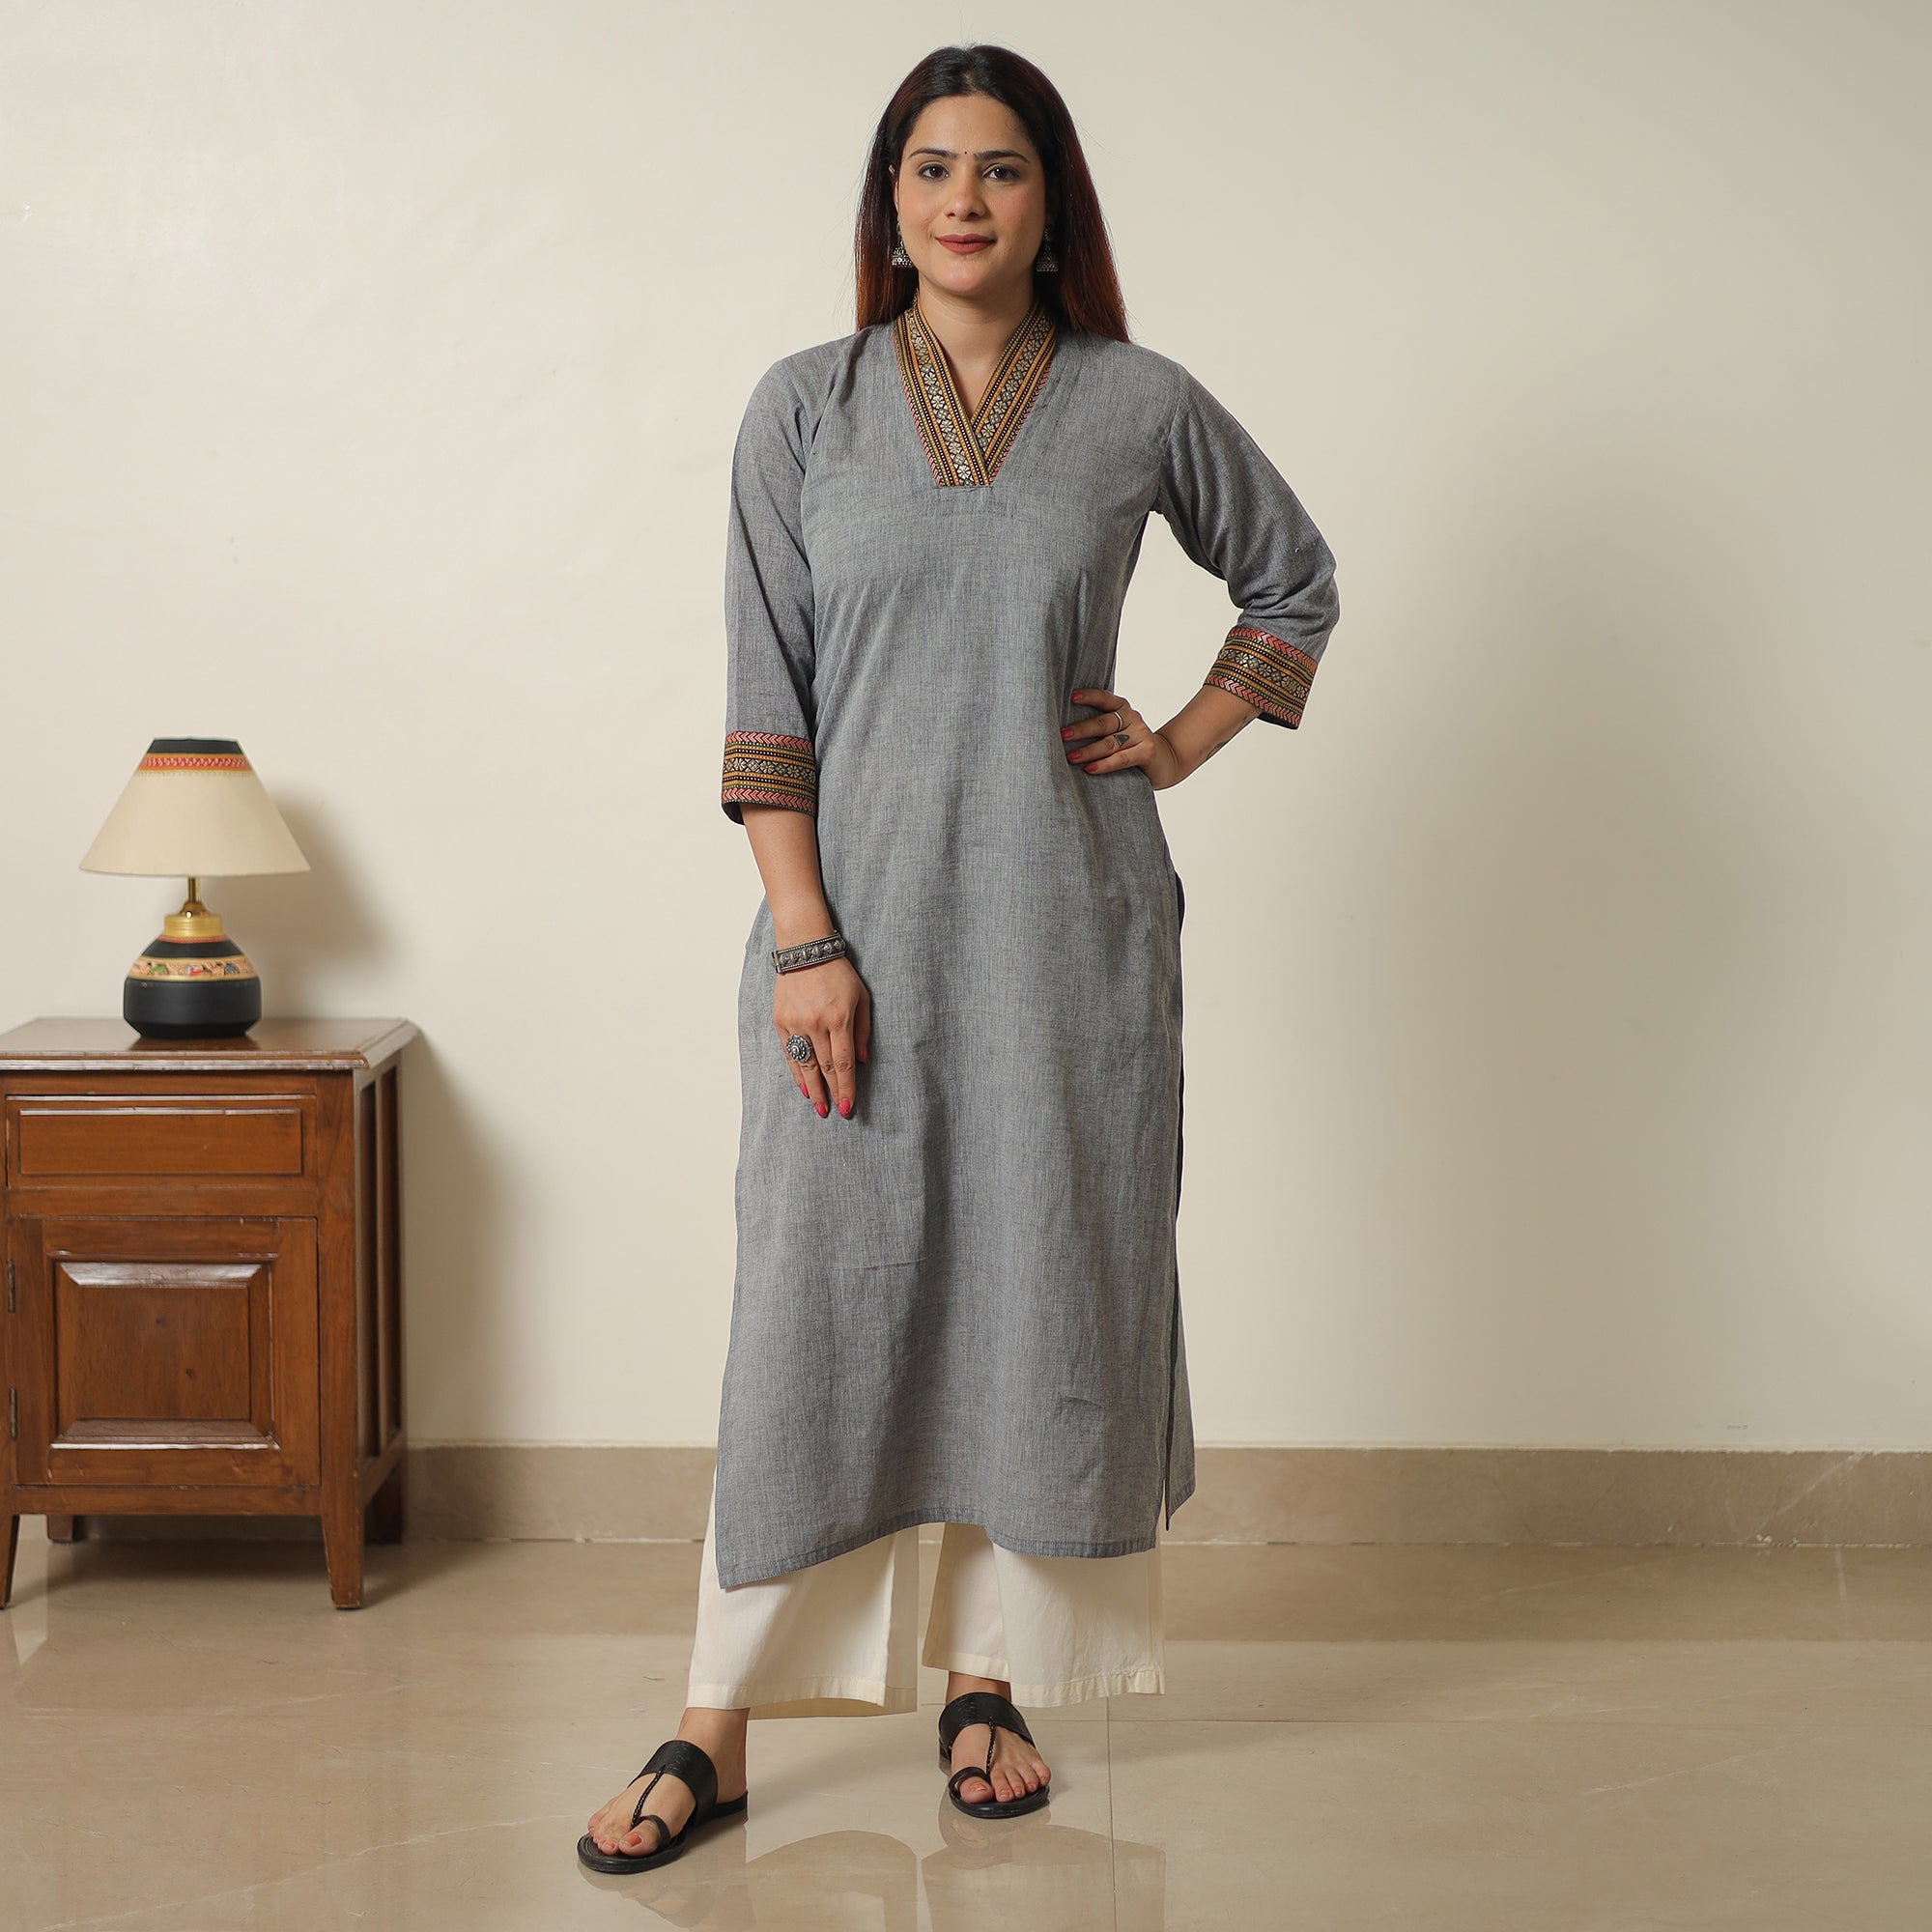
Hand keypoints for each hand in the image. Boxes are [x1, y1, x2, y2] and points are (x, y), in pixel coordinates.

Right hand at [775, 956, 870, 1119]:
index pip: (844, 1063)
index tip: (848, 1107)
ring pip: (806, 1065)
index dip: (846, 1088)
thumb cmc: (839, 973)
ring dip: (813, 1089)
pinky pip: (790, 1053)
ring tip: (819, 1108)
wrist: (805, 951)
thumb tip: (862, 1061)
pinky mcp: (781, 1021)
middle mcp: (816, 1024)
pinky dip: (797, 1073)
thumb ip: (863, 1030)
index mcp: (839, 1019)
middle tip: (836, 1112)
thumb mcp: (861, 997)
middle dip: (832, 1093)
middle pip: (826, 1068)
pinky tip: (804, 1088)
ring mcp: (796, 1024)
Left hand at [1062, 688, 1185, 790]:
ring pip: (1110, 743)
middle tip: (1062, 735)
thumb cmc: (1132, 747)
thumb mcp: (1117, 732)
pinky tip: (1090, 768)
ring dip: (1088, 750)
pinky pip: (1122, 758)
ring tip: (1071, 757)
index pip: (1104, 698)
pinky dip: (1105, 764)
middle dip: (1080, 730)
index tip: (1071, 697)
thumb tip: (1064, 732)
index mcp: (1122, 709)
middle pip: (1103, 723)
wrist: (1165, 761)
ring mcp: (1140, 734)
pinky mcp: (1147, 752)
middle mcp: (1132, 718)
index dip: (1089, 696)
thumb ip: (1099, 728)